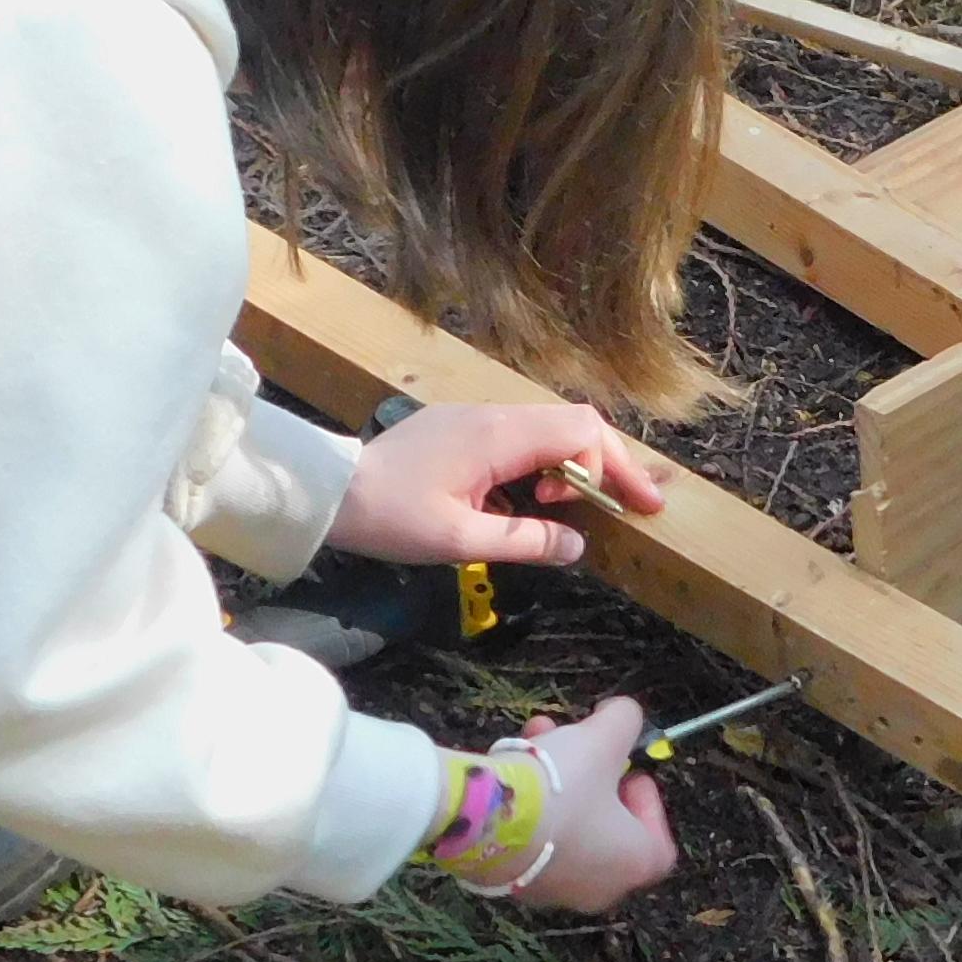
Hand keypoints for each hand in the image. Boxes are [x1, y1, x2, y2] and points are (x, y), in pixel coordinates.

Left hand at [330, 402, 666, 567]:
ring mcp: (476, 416)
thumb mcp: (461, 540)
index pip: (582, 432)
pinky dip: (542, 463)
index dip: (613, 467)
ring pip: (549, 427)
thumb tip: (577, 547)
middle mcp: (494, 415)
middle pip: (574, 422)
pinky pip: (520, 435)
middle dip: (608, 461)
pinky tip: (530, 500)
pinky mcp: (461, 426)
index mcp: (499, 436)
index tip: (623, 508)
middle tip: (633, 503)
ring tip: (568, 509)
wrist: (328, 492)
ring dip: (572, 464)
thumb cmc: (391, 517)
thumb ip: (525, 541)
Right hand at [495, 698, 675, 913]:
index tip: (630, 772)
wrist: (486, 820)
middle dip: (595, 779)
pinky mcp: (511, 881)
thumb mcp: (603, 738)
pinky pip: (532, 838)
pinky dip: (530, 805)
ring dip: (559, 781)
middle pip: (607, 830)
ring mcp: (552, 889)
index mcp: (632, 863)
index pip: (658, 845)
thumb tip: (623, 714)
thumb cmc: (563, 786)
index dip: (649, 805)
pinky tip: (510, 763)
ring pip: (566, 828)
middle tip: (584, 750)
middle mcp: (597, 888)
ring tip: (538, 737)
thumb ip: (624, 720)